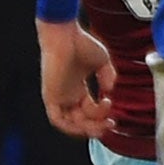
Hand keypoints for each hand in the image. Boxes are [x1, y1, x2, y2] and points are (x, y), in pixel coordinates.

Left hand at [38, 19, 115, 138]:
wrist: (65, 35)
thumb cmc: (81, 43)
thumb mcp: (102, 62)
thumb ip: (108, 78)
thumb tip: (109, 92)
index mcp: (77, 87)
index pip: (89, 109)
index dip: (102, 112)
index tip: (112, 103)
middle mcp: (67, 94)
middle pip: (81, 120)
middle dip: (97, 125)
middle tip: (110, 123)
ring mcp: (58, 96)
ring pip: (70, 123)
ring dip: (86, 129)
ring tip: (101, 126)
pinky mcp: (51, 97)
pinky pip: (57, 119)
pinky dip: (70, 127)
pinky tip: (84, 126)